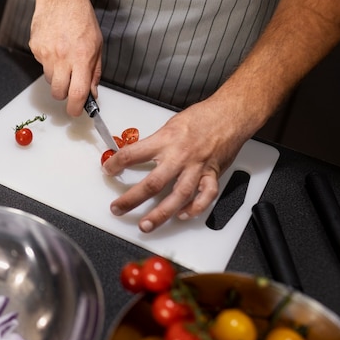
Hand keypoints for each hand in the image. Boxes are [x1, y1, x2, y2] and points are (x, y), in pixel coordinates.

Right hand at [28, 0, 102, 116]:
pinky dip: (48, 61)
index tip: (76, 111)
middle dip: (64, 95)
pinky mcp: (35, 48)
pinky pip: (41, 65)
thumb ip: (94, 73)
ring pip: (49, 80)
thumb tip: (92, 94)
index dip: (76, 108)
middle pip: (58, 93)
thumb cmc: (81, 19)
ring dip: (57, 77)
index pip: (77, 94)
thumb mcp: (97, 46)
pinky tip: (55, 47)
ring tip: (63, 59)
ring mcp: (46, 54)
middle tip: (70, 87)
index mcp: (82, 58)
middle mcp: (63, 58)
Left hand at [102, 98, 250, 231]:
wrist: (230, 114)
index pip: (133, 154)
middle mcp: (180, 156)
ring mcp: (197, 168)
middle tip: (117, 208)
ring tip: (146, 225)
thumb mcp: (171, 124)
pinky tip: (183, 216)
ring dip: (161, 214)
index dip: (116, 163)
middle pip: (153, 183)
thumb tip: (137, 154)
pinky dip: (195, 208)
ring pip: (178, 195)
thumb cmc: (202, 117)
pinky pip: (205, 196)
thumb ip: (156, 142)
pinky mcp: (212, 174)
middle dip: (132, 199)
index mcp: (166, 140)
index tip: (108, 170)